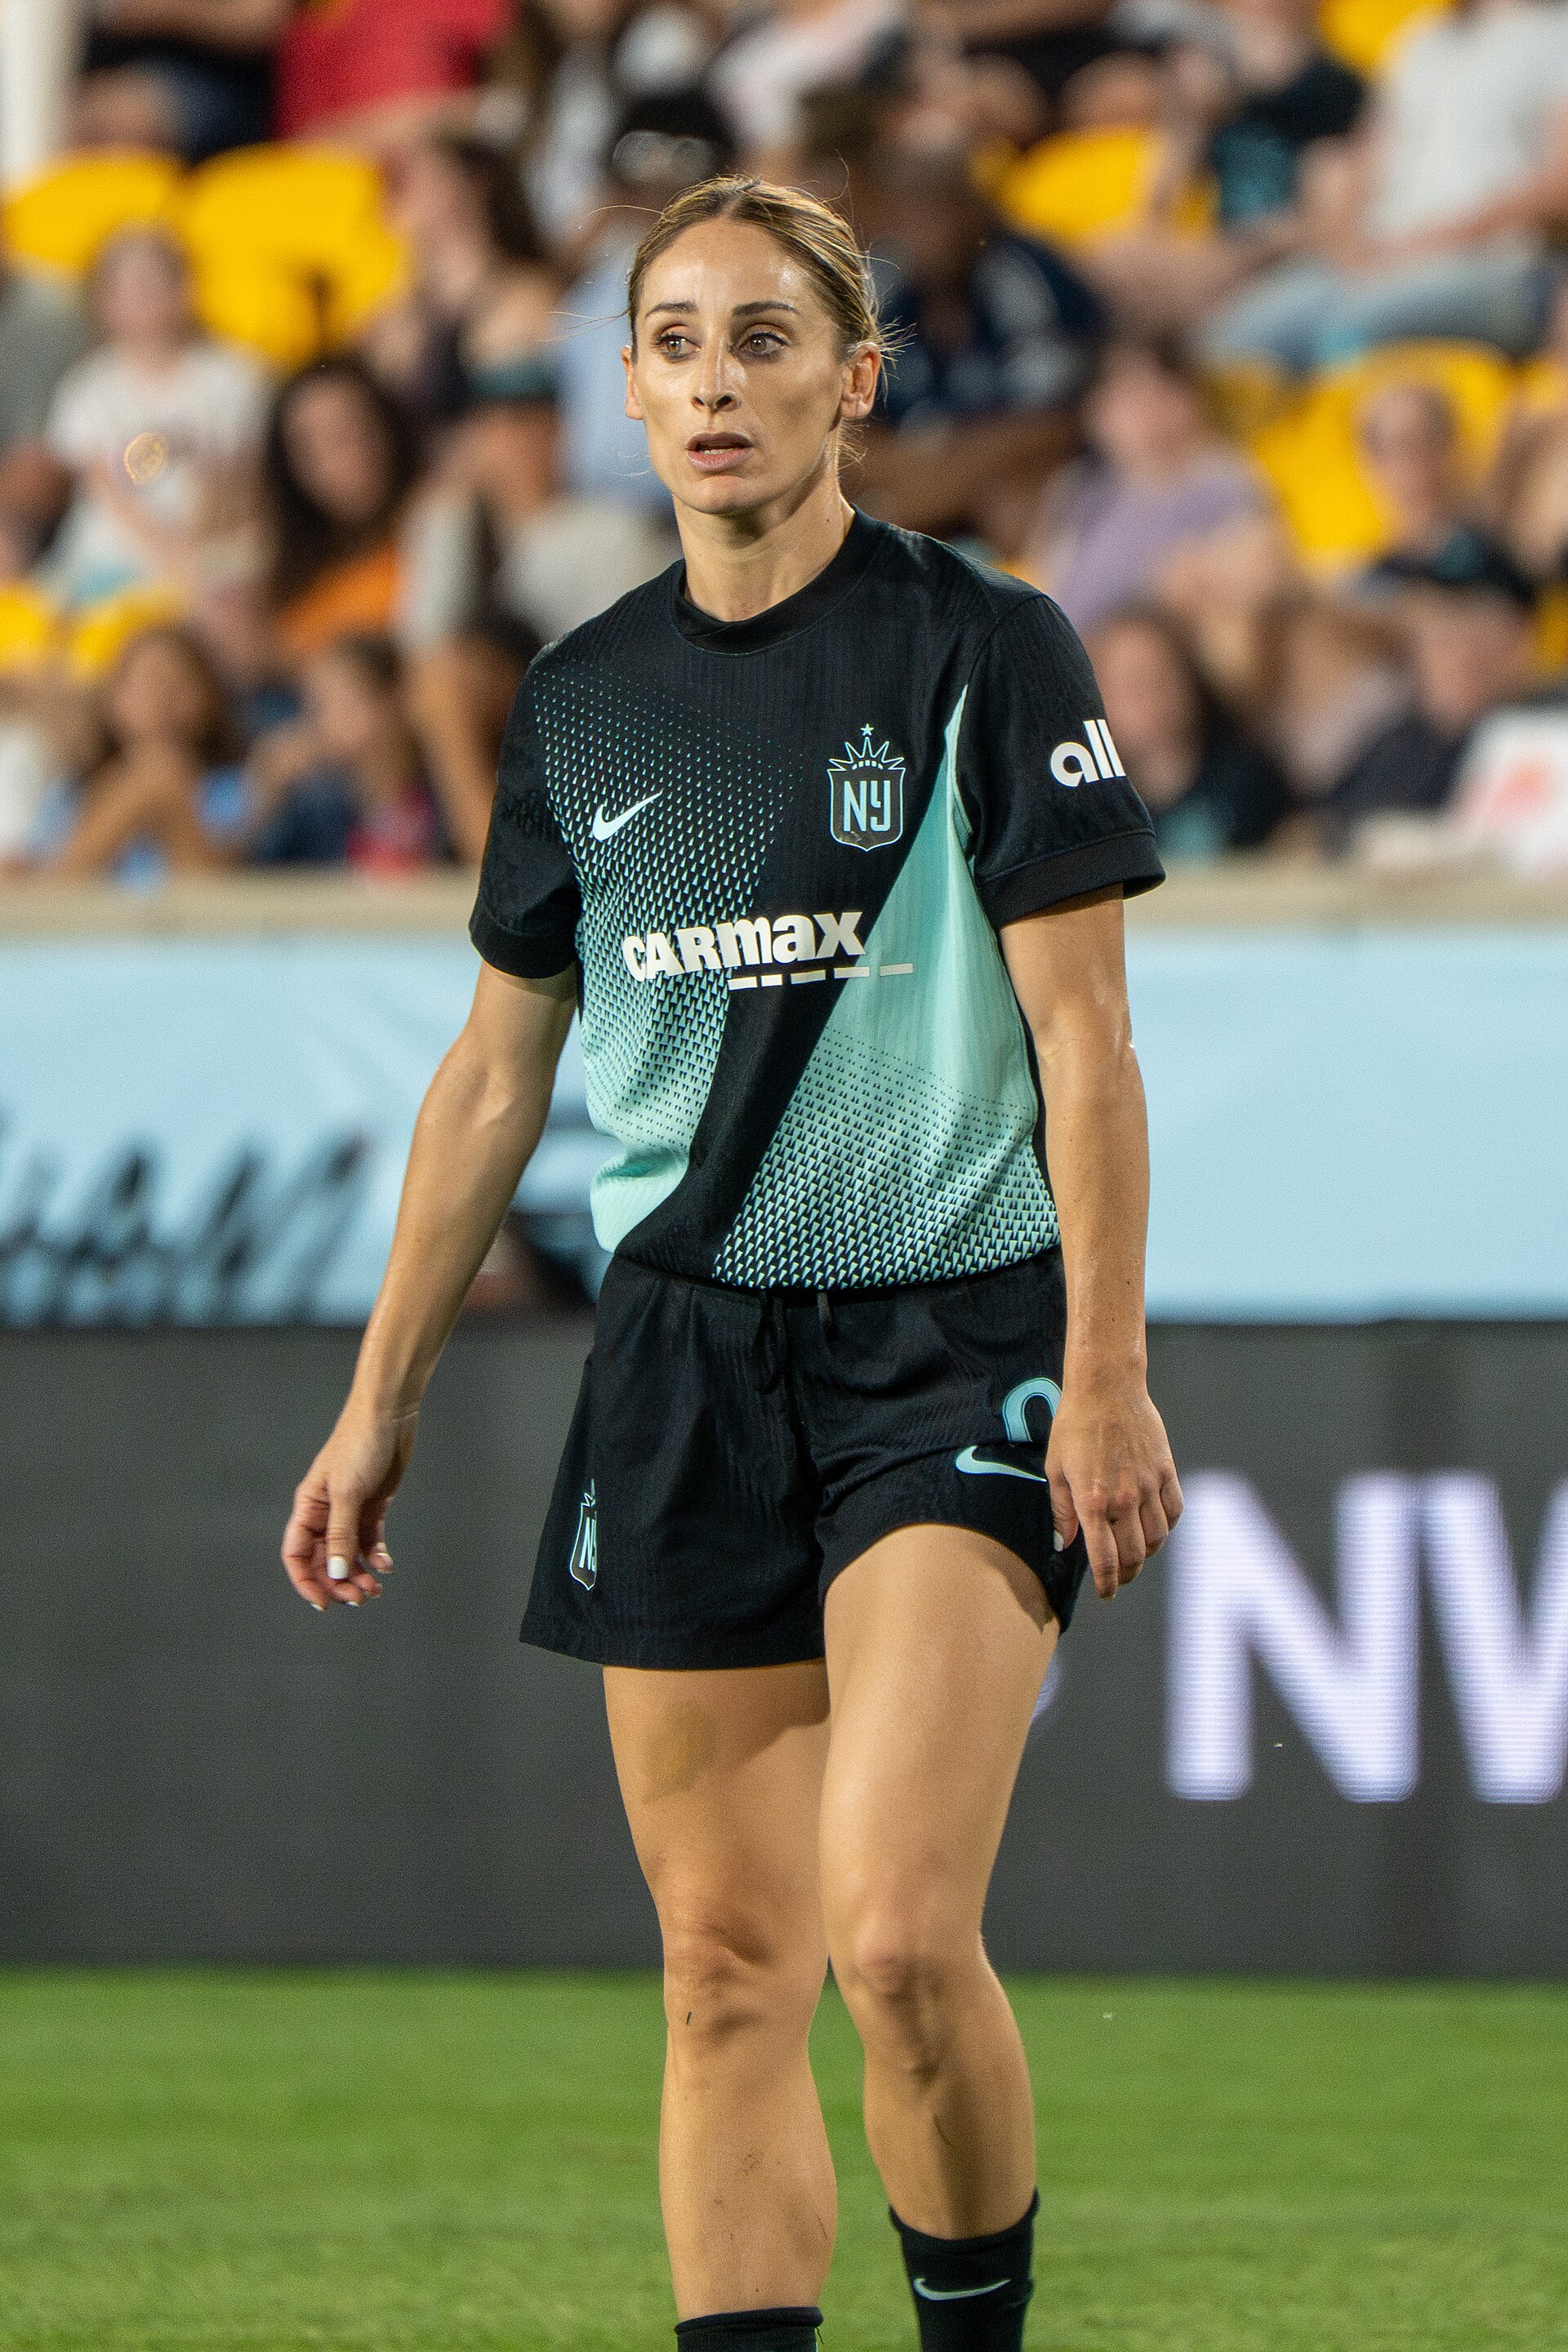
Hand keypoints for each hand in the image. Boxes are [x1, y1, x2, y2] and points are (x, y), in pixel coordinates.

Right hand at [281, 1403, 419, 1610]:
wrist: (389, 1416)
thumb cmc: (360, 1445)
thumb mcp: (347, 1493)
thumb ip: (340, 1535)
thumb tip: (335, 1573)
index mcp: (308, 1507)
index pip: (296, 1553)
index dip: (305, 1581)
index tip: (324, 1603)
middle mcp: (325, 1513)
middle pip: (323, 1560)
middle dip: (338, 1582)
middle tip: (359, 1598)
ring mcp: (350, 1511)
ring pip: (348, 1555)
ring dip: (358, 1575)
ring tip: (375, 1590)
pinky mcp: (373, 1507)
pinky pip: (369, 1542)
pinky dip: (376, 1557)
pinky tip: (386, 1566)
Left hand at [1046, 1377, 1182, 1600]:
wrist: (1106, 1389)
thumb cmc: (1074, 1426)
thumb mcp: (1055, 1469)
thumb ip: (1061, 1511)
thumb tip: (1065, 1545)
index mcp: (1093, 1501)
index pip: (1105, 1560)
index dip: (1106, 1584)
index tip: (1105, 1594)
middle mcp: (1124, 1499)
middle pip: (1134, 1556)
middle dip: (1126, 1574)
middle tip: (1118, 1578)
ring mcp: (1149, 1485)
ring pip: (1158, 1538)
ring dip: (1146, 1553)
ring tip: (1134, 1554)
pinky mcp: (1166, 1470)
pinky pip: (1174, 1511)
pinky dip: (1167, 1526)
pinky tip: (1154, 1526)